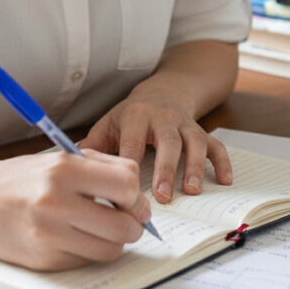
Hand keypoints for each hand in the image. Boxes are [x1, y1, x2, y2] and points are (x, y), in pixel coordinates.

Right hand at [0, 149, 151, 270]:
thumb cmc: (24, 178)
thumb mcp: (60, 158)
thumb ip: (101, 169)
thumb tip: (138, 197)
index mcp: (64, 168)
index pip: (126, 183)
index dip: (136, 195)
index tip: (133, 200)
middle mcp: (56, 200)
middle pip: (124, 224)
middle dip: (134, 225)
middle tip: (128, 221)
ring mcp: (49, 234)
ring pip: (110, 249)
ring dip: (115, 242)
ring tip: (103, 230)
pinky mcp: (43, 259)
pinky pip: (86, 261)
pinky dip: (89, 252)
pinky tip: (76, 238)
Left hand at [78, 89, 232, 204]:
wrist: (163, 92)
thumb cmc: (131, 116)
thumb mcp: (109, 124)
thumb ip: (92, 146)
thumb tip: (64, 167)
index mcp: (136, 117)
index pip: (133, 141)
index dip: (131, 164)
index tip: (126, 190)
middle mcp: (163, 118)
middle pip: (167, 141)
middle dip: (166, 168)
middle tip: (163, 196)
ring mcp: (185, 124)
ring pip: (194, 142)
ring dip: (195, 166)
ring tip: (193, 190)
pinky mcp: (201, 130)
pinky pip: (216, 145)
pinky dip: (222, 162)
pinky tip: (224, 181)